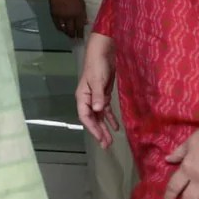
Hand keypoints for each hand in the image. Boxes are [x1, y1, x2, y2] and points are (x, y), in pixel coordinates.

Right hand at [50, 0, 86, 38]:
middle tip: (74, 38)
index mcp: (78, 14)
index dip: (80, 34)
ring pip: (64, 29)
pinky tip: (61, 29)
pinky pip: (57, 25)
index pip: (80, 27)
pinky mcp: (54, 16)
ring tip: (68, 34)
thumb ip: (84, 14)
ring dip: (66, 32)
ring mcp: (61, 17)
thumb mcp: (82, 4)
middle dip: (73, 35)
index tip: (81, 38)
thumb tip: (85, 23)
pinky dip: (60, 28)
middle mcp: (70, 17)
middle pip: (71, 30)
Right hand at [75, 31, 118, 148]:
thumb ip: (98, 96)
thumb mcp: (97, 81)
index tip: (101, 138)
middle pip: (92, 119)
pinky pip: (106, 110)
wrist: (103, 52)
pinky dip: (110, 119)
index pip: (85, 116)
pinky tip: (116, 127)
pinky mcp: (104, 95)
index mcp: (82, 97)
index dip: (92, 128)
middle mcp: (88, 100)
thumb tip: (98, 111)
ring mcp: (96, 98)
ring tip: (110, 140)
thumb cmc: (97, 66)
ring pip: (99, 117)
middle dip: (98, 132)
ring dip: (104, 128)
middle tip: (106, 145)